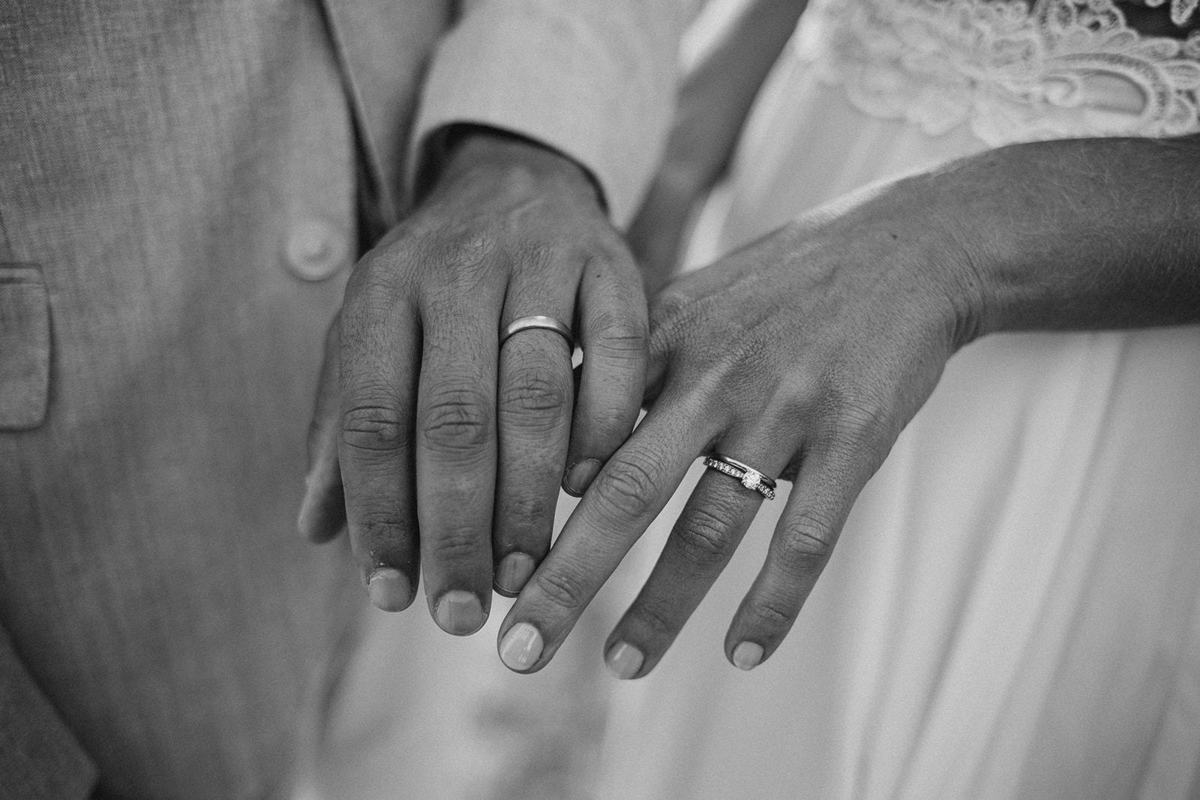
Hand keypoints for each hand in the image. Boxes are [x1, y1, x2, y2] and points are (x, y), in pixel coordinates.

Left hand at [298, 130, 648, 633]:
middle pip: (454, 418)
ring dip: (531, 496)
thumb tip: (318, 531)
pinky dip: (605, 425)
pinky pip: (616, 355)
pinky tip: (590, 487)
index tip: (393, 594)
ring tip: (525, 573)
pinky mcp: (610, 265)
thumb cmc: (433, 287)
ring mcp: (538, 263)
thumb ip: (344, 428)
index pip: (373, 420)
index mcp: (380, 293)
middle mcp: (453, 272)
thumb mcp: (372, 337)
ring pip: (535, 393)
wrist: (515, 180)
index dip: (381, 515)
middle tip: (464, 610)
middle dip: (457, 527)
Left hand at [496, 181, 981, 672]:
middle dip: (566, 577)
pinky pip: (807, 536)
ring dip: (660, 605)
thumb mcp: (691, 298)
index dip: (528, 504)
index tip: (487, 566)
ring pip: (711, 526)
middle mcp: (714, 375)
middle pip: (626, 492)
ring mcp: (785, 407)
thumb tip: (557, 440)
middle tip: (514, 649)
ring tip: (619, 668)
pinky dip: (775, 602)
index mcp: (663, 339)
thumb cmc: (783, 282)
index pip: (580, 434)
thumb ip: (627, 365)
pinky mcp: (853, 436)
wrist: (905, 246)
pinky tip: (742, 654)